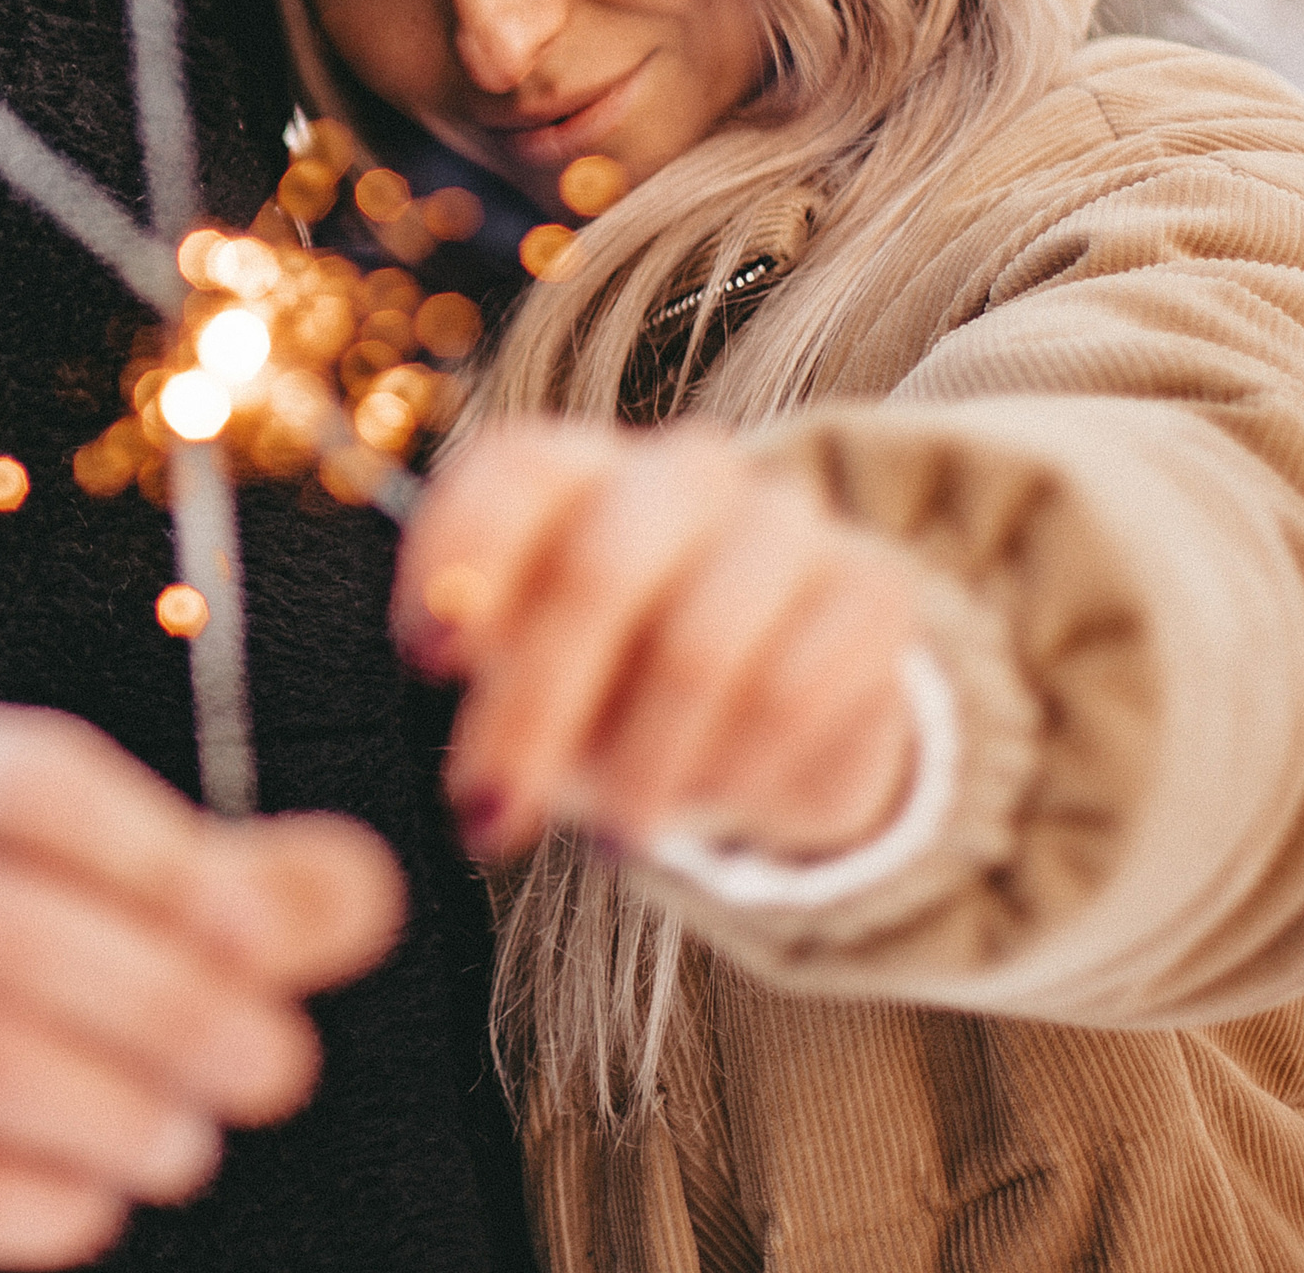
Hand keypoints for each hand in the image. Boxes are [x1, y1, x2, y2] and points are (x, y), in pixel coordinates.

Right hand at [0, 693, 404, 1272]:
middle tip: (276, 1065)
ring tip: (193, 1135)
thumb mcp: (86, 886)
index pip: (25, 778)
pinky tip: (97, 1196)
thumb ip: (229, 882)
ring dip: (112, 1107)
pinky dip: (33, 1200)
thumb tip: (368, 887)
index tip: (273, 940)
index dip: (164, 859)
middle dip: (162, 1003)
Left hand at [390, 424, 918, 866]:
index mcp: (580, 467)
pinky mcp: (873, 588)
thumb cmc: (611, 692)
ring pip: (700, 646)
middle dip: (535, 707)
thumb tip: (445, 646)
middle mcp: (681, 471)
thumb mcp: (527, 680)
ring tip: (618, 835)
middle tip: (493, 812)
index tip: (430, 660)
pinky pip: (795, 692)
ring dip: (643, 768)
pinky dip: (738, 773)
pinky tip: (716, 802)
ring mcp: (786, 520)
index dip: (464, 556)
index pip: (516, 468)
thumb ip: (481, 652)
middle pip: (599, 569)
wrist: (779, 725)